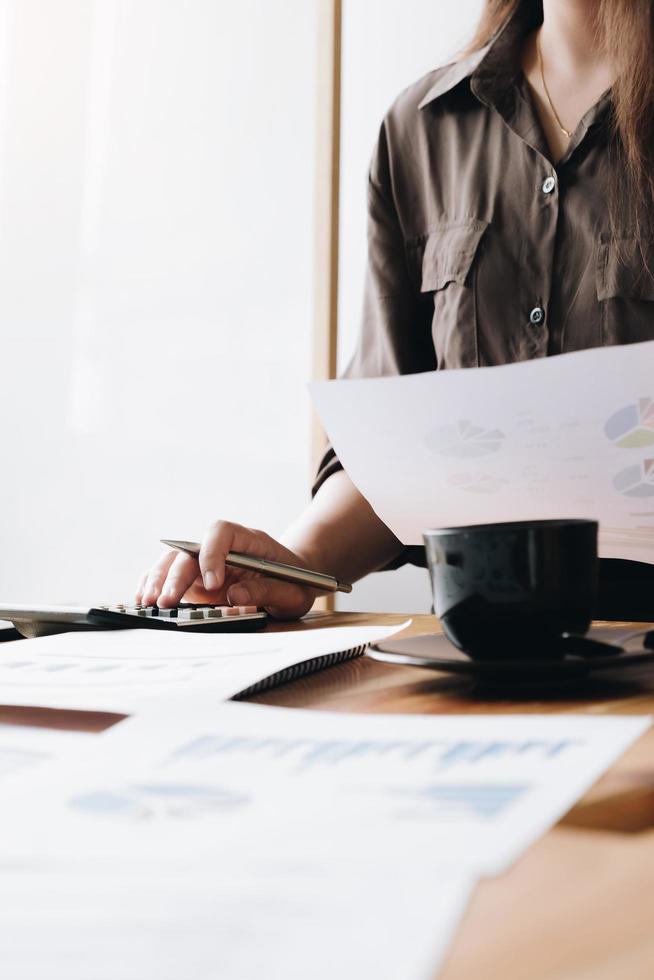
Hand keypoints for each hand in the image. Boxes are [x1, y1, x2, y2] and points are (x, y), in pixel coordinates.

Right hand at [135, 520, 316, 619]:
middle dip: (176, 576)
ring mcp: (205, 564)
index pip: (221, 532)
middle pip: (190, 551)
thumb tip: (234, 595)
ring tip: (148, 603)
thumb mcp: (292, 591)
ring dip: (159, 580)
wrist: (295, 583)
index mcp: (248, 540)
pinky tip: (143, 599)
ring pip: (174, 562)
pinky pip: (170, 577)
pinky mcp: (196, 581)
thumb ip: (267, 591)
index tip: (214, 583)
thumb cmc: (296, 583)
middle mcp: (221, 548)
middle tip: (168, 602)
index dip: (212, 553)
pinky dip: (154, 585)